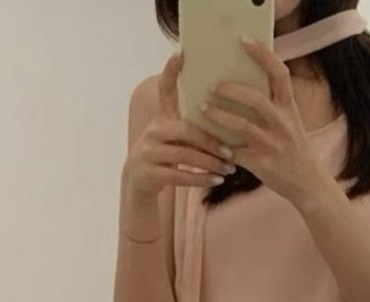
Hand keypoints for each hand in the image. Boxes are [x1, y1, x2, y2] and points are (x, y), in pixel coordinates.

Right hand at [123, 50, 236, 198]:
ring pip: (184, 156)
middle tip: (230, 151)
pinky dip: (201, 179)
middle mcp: (153, 131)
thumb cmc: (166, 155)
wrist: (138, 181)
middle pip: (185, 131)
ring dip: (210, 163)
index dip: (170, 72)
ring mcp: (149, 152)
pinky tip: (217, 180)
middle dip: (210, 142)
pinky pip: (179, 176)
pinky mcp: (150, 173)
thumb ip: (191, 126)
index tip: (180, 54)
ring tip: (229, 169)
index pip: (164, 91)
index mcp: (161, 118)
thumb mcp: (174, 136)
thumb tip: (226, 116)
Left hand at [198, 39, 328, 207]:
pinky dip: (220, 146)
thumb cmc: (296, 151)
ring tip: (203, 108)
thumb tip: (244, 87)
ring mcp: (272, 145)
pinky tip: (209, 141)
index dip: (262, 54)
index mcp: (290, 109)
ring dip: (219, 115)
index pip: (279, 74)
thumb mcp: (292, 124)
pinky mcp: (262, 164)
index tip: (244, 41)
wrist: (308, 185)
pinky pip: (235, 151)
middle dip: (230, 90)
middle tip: (212, 86)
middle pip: (255, 99)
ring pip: (241, 125)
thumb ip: (274, 106)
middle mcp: (283, 124)